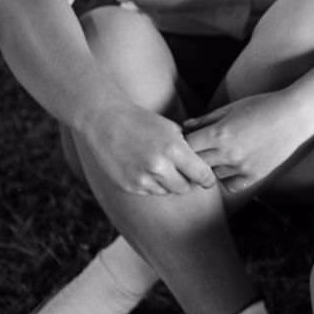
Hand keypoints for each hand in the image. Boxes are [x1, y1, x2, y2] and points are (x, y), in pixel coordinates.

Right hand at [81, 102, 215, 194]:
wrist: (105, 122)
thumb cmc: (141, 121)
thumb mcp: (171, 128)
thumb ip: (186, 148)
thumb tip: (201, 166)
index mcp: (173, 149)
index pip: (200, 174)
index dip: (207, 179)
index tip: (209, 179)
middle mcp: (158, 167)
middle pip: (185, 188)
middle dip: (188, 181)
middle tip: (185, 171)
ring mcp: (142, 179)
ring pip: (167, 191)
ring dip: (169, 183)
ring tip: (161, 165)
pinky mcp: (129, 186)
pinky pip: (150, 192)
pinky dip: (153, 184)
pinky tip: (146, 167)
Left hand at [183, 91, 309, 191]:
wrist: (295, 115)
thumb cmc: (263, 105)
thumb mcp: (232, 107)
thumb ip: (206, 119)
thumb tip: (185, 127)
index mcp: (219, 133)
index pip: (187, 147)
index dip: (184, 144)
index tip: (188, 140)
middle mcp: (227, 153)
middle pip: (196, 164)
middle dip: (194, 157)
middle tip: (199, 150)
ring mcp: (241, 167)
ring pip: (212, 175)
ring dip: (212, 167)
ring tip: (220, 154)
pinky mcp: (254, 176)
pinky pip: (230, 185)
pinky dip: (227, 179)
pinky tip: (231, 166)